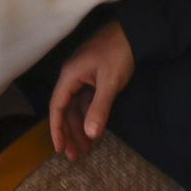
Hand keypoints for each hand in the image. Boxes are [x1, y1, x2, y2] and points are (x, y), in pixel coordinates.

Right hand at [47, 21, 134, 160]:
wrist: (134, 33)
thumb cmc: (118, 54)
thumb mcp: (110, 82)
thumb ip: (99, 108)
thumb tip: (89, 134)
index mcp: (70, 75)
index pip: (57, 106)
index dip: (56, 128)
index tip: (59, 148)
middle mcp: (72, 77)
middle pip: (66, 110)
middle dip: (70, 133)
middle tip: (75, 156)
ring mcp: (83, 77)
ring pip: (77, 107)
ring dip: (80, 127)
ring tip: (85, 150)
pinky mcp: (93, 79)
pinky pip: (87, 102)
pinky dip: (89, 117)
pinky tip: (94, 131)